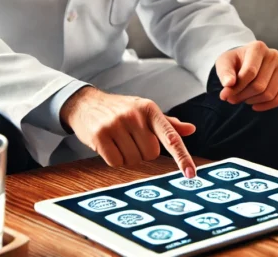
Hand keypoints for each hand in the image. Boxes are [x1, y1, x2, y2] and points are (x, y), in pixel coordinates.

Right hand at [60, 86, 197, 177]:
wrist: (86, 103)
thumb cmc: (121, 109)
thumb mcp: (144, 111)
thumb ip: (167, 124)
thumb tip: (191, 129)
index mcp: (149, 109)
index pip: (170, 136)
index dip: (182, 156)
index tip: (191, 174)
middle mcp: (134, 115)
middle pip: (151, 154)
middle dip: (143, 152)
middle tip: (131, 139)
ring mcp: (116, 124)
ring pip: (134, 160)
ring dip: (128, 156)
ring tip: (118, 140)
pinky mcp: (100, 135)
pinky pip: (116, 162)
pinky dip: (114, 159)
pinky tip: (108, 145)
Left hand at [214, 41, 277, 110]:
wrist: (246, 61)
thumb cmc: (235, 62)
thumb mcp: (224, 63)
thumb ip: (225, 73)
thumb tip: (229, 84)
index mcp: (258, 47)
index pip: (249, 73)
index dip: (236, 88)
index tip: (224, 95)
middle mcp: (273, 55)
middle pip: (259, 85)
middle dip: (242, 96)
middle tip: (232, 99)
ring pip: (269, 94)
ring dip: (252, 101)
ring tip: (242, 98)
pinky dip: (265, 106)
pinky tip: (254, 105)